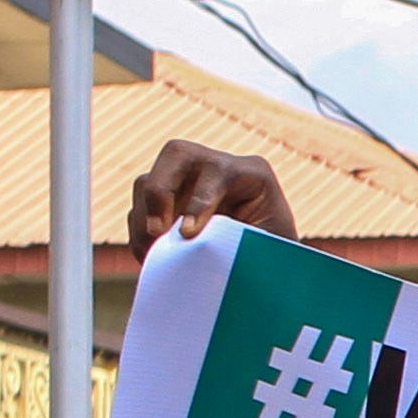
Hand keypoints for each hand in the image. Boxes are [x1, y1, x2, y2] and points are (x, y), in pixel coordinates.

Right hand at [126, 142, 298, 247]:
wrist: (270, 263)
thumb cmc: (277, 255)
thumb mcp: (272, 247)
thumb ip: (243, 242)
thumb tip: (203, 247)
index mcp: (253, 173)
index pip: (218, 172)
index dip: (200, 202)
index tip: (189, 234)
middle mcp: (216, 166)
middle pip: (176, 154)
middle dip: (159, 192)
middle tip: (157, 232)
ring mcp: (187, 180)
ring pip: (149, 180)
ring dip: (143, 217)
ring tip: (151, 252)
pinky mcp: (168, 198)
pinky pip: (140, 206)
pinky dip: (139, 231)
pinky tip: (149, 254)